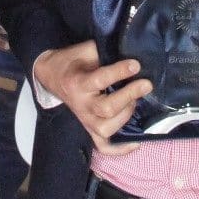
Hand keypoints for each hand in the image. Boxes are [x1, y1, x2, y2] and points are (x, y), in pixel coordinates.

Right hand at [34, 40, 150, 153]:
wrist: (52, 75)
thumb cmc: (72, 60)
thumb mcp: (84, 50)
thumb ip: (104, 51)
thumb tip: (130, 51)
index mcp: (78, 83)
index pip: (100, 80)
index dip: (119, 72)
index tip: (136, 64)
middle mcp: (81, 106)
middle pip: (107, 109)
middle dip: (129, 96)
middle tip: (146, 84)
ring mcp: (85, 121)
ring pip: (107, 129)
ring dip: (126, 115)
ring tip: (136, 101)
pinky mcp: (89, 129)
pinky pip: (103, 147)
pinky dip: (120, 149)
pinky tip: (136, 142)